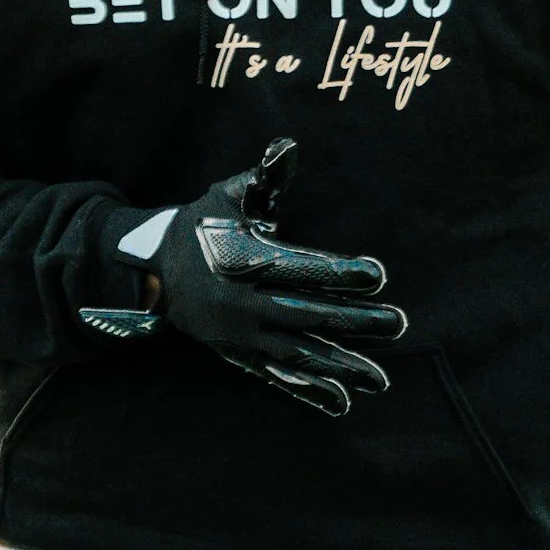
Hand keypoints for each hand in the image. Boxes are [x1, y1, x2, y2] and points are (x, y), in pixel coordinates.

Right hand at [79, 140, 405, 415]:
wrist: (152, 273)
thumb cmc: (201, 225)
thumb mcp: (228, 196)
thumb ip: (263, 177)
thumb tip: (288, 146)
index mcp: (244, 259)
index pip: (300, 268)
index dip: (339, 272)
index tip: (378, 275)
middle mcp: (242, 302)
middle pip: (306, 315)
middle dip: (354, 321)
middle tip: (398, 324)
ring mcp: (240, 335)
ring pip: (296, 355)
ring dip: (340, 367)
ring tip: (380, 379)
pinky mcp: (238, 354)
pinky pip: (278, 377)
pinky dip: (309, 392)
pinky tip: (342, 402)